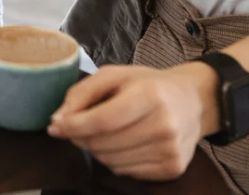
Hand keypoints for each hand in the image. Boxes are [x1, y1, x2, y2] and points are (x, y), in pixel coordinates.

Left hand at [47, 63, 220, 181]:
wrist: (193, 102)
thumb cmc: (149, 84)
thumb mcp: (115, 75)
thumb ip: (83, 92)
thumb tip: (58, 120)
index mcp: (150, 95)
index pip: (103, 120)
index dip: (74, 126)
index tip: (56, 126)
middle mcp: (163, 125)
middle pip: (104, 143)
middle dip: (82, 136)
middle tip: (78, 125)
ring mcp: (169, 150)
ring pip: (111, 161)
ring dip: (97, 149)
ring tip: (105, 132)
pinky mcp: (172, 168)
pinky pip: (126, 173)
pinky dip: (115, 159)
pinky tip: (124, 143)